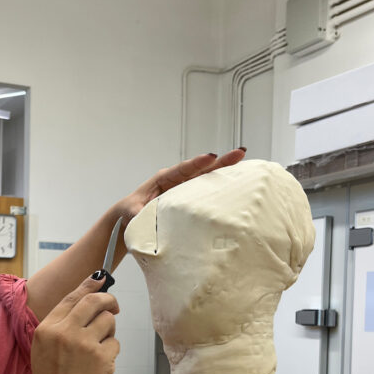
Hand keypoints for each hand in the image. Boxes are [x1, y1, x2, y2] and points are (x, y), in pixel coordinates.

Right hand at [31, 275, 119, 373]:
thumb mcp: (44, 349)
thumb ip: (61, 325)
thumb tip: (86, 300)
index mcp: (47, 329)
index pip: (72, 297)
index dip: (89, 286)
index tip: (100, 280)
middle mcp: (64, 332)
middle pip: (94, 301)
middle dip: (109, 300)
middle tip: (114, 306)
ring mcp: (84, 343)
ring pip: (108, 321)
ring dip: (109, 331)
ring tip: (99, 349)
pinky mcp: (101, 356)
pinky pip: (115, 343)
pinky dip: (111, 352)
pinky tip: (99, 366)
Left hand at [116, 148, 245, 225]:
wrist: (130, 220)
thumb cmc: (130, 213)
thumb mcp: (131, 212)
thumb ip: (137, 213)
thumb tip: (142, 215)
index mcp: (163, 179)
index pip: (182, 169)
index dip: (196, 164)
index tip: (210, 157)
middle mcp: (177, 180)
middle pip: (201, 169)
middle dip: (219, 162)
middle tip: (239, 154)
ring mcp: (185, 188)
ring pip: (207, 177)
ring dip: (224, 171)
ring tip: (243, 163)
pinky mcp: (190, 198)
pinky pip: (207, 191)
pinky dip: (221, 186)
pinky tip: (237, 184)